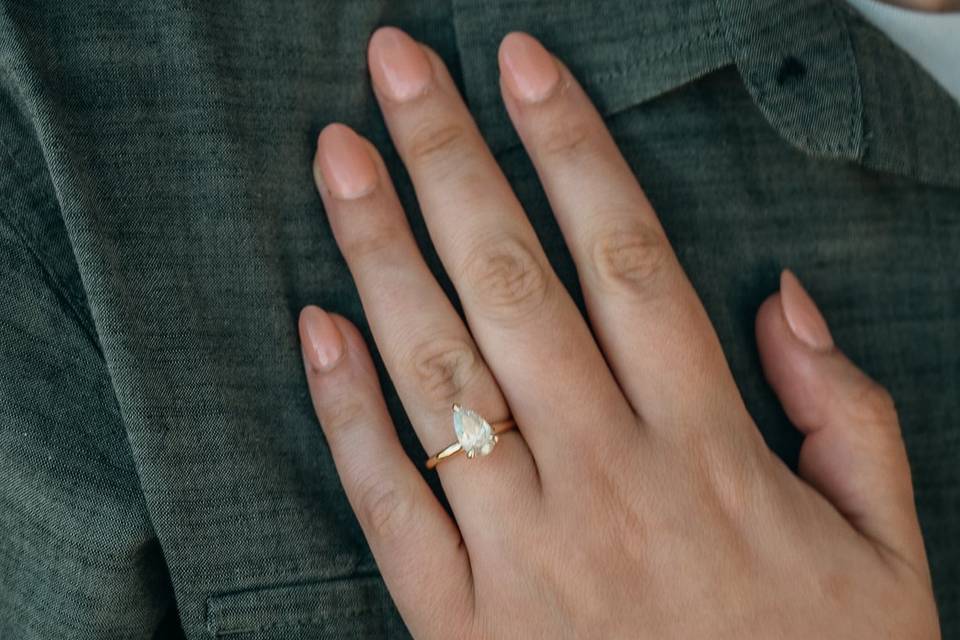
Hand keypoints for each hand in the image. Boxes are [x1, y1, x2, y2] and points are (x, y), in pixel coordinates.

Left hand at [298, 26, 938, 638]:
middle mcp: (606, 480)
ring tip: (336, 159)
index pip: (628, 256)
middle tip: (396, 70)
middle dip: (449, 161)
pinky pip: (388, 502)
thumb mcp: (884, 549)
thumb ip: (846, 414)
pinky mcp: (459, 626)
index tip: (522, 66)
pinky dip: (345, 411)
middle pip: (513, 283)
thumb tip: (784, 297)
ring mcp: (522, 553)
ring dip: (379, 254)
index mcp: (709, 451)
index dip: (572, 147)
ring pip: (439, 372)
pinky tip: (315, 326)